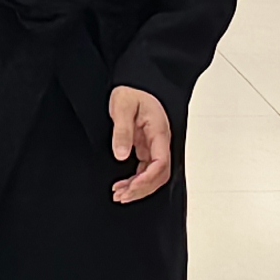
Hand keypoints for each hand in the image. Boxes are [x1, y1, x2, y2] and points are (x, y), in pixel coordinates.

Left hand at [107, 87, 174, 203]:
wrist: (135, 83)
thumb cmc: (131, 92)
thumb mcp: (123, 106)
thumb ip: (122, 130)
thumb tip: (121, 155)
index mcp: (159, 132)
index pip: (161, 162)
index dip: (147, 179)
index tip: (131, 187)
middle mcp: (160, 142)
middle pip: (160, 174)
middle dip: (142, 189)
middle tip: (121, 196)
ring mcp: (154, 146)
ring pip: (154, 175)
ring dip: (138, 188)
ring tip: (119, 195)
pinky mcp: (147, 148)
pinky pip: (146, 170)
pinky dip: (136, 181)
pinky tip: (123, 186)